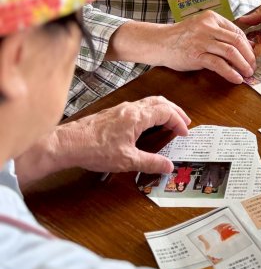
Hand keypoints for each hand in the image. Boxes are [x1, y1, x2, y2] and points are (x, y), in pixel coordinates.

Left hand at [17, 97, 190, 186]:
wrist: (67, 144)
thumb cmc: (94, 150)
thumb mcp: (127, 161)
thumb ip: (150, 162)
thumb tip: (168, 166)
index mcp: (138, 116)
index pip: (166, 112)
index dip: (179, 122)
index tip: (184, 133)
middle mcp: (131, 108)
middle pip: (160, 102)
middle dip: (175, 111)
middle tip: (184, 122)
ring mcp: (121, 109)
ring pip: (149, 102)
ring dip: (163, 110)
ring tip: (170, 121)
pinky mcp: (113, 113)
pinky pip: (139, 106)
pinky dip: (151, 112)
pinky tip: (148, 123)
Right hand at [161, 10, 254, 82]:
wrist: (158, 42)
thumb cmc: (183, 37)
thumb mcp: (203, 29)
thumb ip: (223, 35)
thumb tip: (249, 44)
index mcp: (212, 18)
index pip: (237, 32)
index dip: (248, 46)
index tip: (252, 57)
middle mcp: (208, 27)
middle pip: (237, 41)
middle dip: (249, 56)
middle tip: (253, 67)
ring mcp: (201, 40)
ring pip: (230, 52)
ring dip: (243, 65)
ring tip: (247, 74)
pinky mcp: (196, 55)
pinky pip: (218, 64)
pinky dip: (230, 72)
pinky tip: (236, 79)